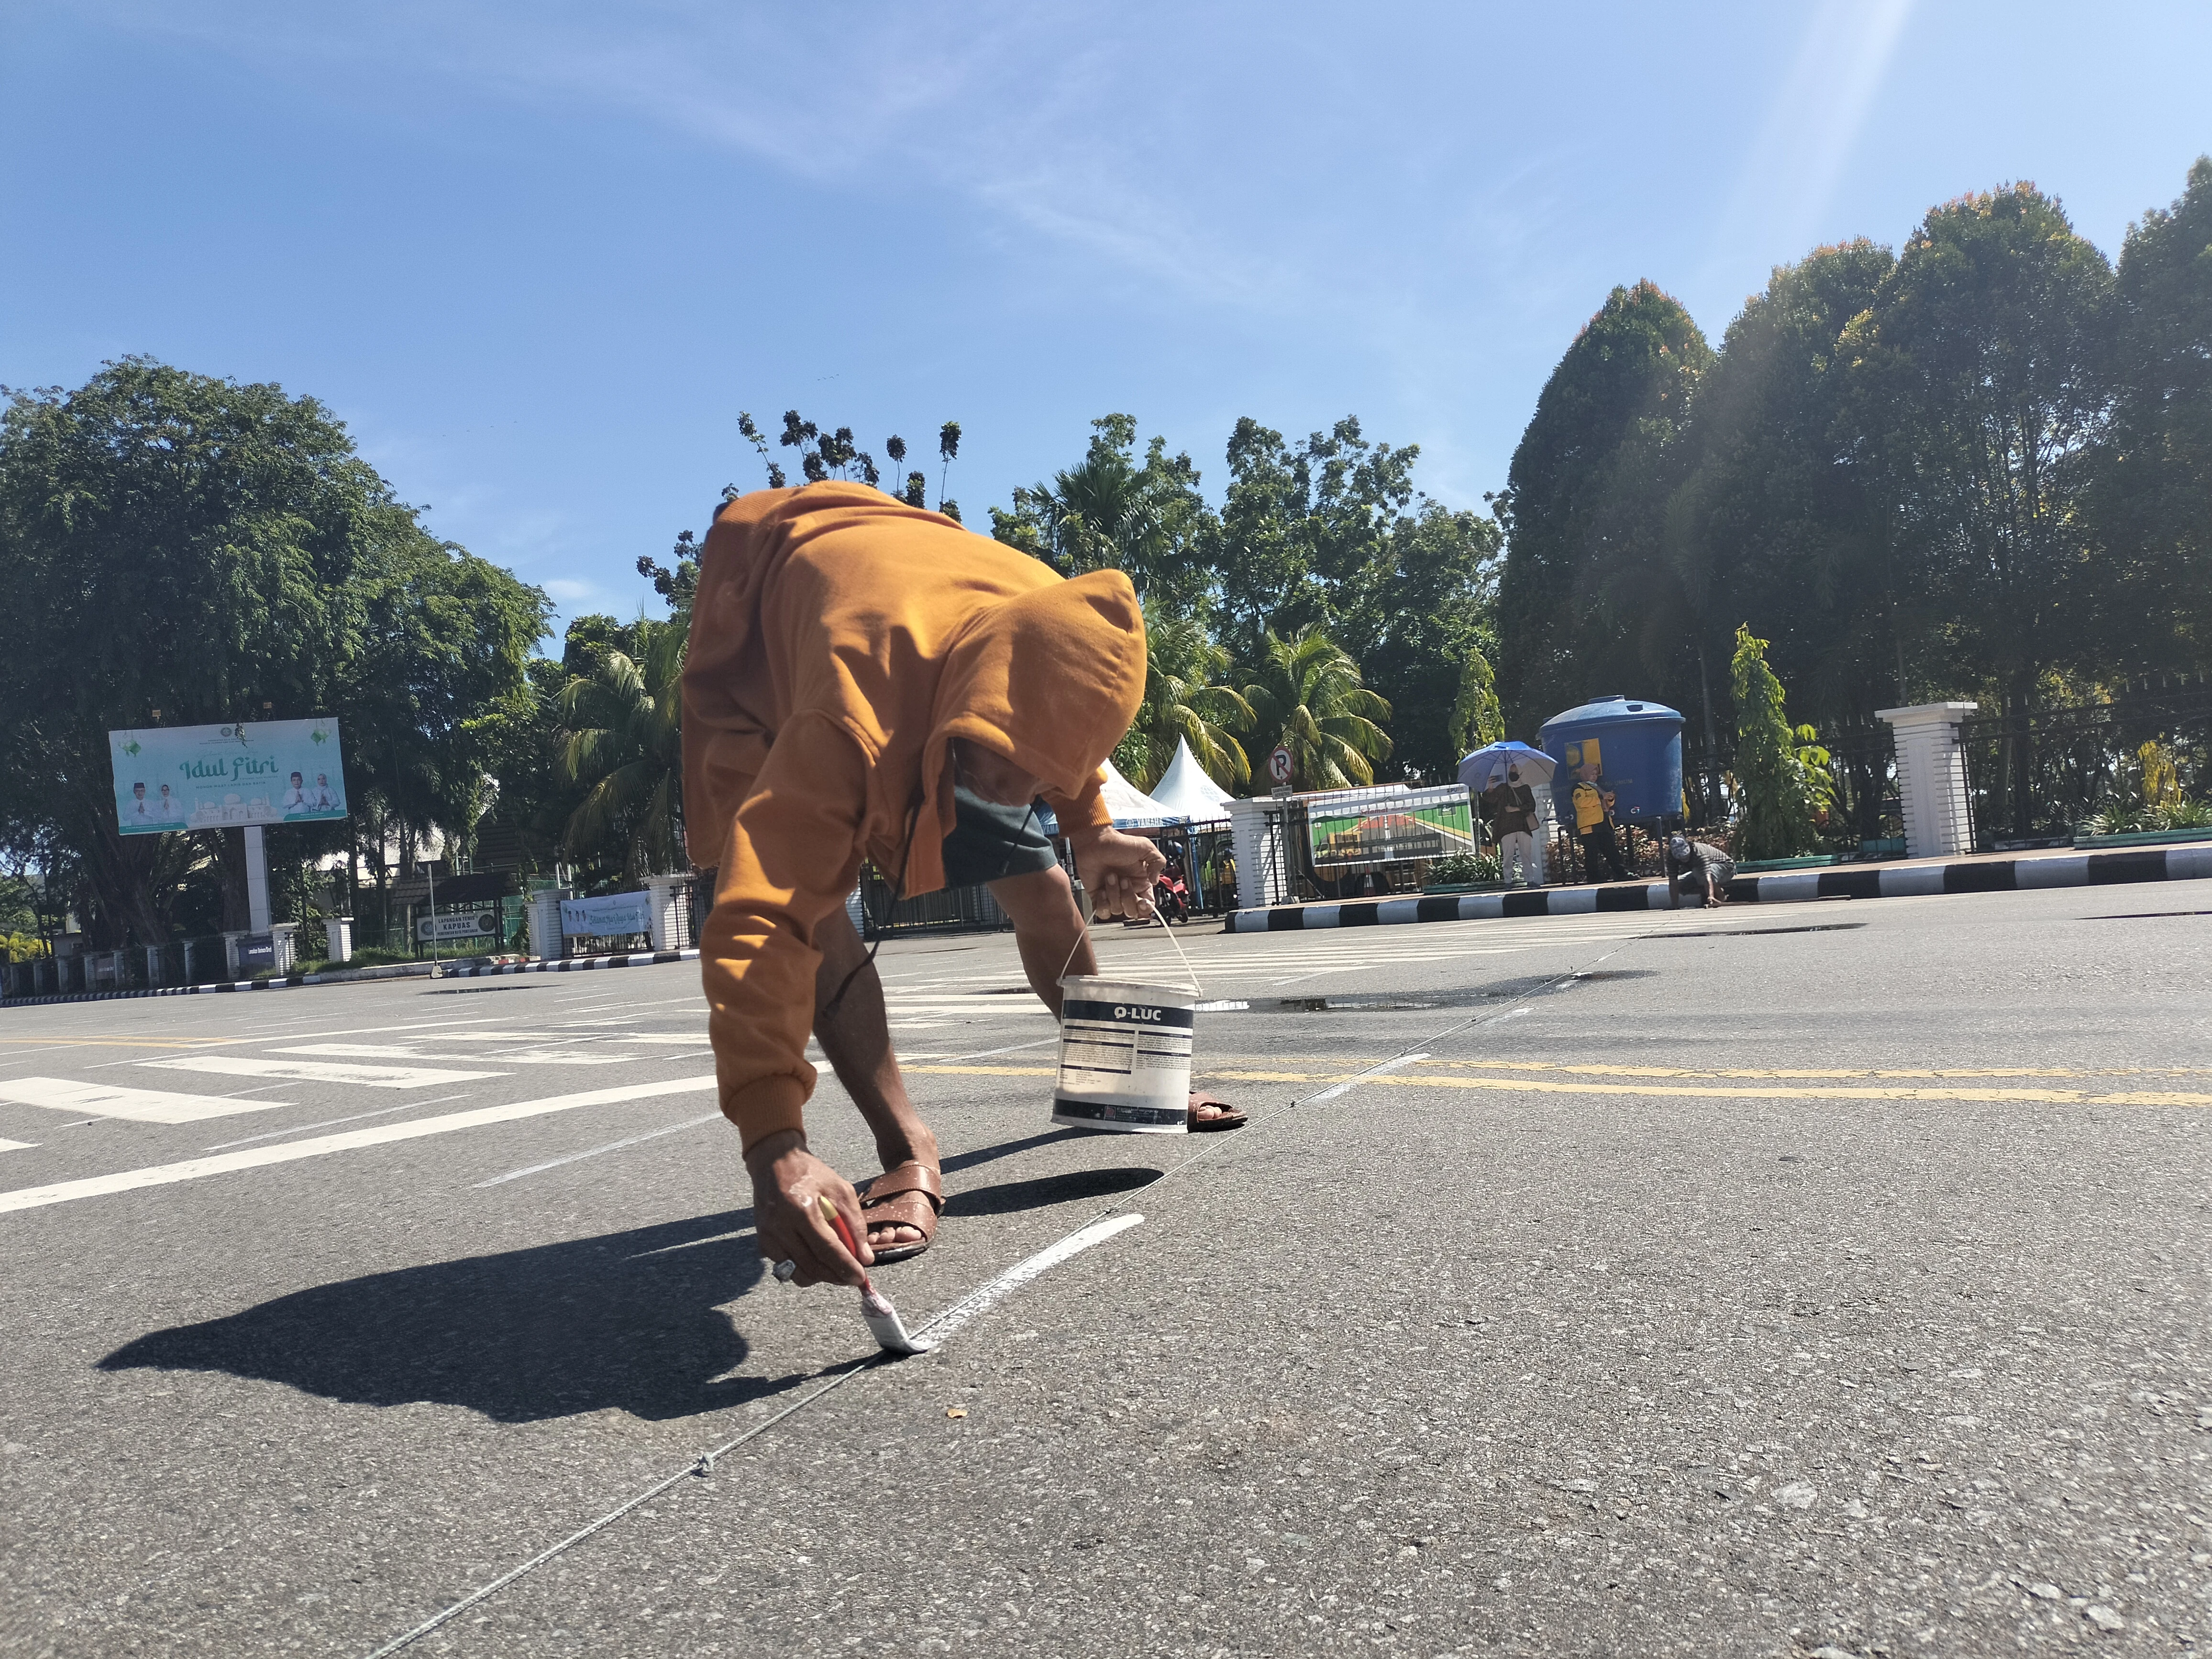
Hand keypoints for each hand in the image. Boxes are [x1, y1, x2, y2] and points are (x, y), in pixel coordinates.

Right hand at [744, 1129, 870, 1286]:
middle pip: (812, 1266)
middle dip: (836, 1276)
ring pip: (798, 1273)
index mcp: (802, 1209)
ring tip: (835, 1268)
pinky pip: (786, 1267)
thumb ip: (855, 1224)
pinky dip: (804, 1269)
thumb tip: (865, 1258)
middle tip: (852, 1276)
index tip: (860, 1278)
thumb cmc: (812, 1174)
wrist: (775, 1162)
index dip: (845, 1267)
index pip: (827, 1249)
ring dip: (820, 1276)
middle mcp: (780, 1226)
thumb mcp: (841, 1190)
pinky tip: (816, 1258)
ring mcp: (768, 1236)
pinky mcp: (762, 1242)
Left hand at [1068, 825, 1165, 919]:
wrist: (1095, 842)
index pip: (1148, 905)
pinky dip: (1102, 903)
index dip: (1146, 908)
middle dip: (1128, 897)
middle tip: (1123, 879)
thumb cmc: (1118, 843)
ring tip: (1109, 877)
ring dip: (1113, 894)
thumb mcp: (1145, 847)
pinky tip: (1101, 889)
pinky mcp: (1098, 898)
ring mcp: (1112, 895)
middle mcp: (1127, 891)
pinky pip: (1102, 912)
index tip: (1142, 901)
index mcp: (1141, 883)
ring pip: (1117, 910)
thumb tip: (1155, 881)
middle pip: (1133, 911)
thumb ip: (1158, 863)